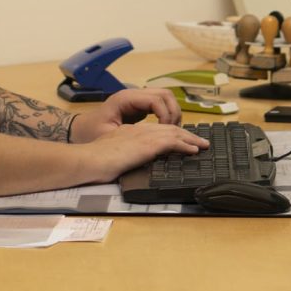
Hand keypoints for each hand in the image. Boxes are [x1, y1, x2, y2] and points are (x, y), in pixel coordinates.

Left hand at [69, 87, 181, 142]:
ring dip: (172, 112)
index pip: (156, 99)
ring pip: (166, 98)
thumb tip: (151, 139)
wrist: (79, 130)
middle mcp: (133, 94)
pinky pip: (160, 105)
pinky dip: (167, 114)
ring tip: (172, 131)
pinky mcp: (139, 105)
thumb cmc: (90, 132)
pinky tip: (165, 129)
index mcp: (126, 98)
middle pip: (165, 94)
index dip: (166, 115)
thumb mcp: (107, 135)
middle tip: (173, 131)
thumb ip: (129, 135)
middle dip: (173, 112)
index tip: (165, 131)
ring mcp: (137, 98)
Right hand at [75, 121, 209, 183]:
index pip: (156, 130)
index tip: (182, 140)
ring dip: (190, 139)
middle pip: (168, 129)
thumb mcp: (111, 154)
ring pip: (174, 133)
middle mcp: (139, 131)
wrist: (88, 159)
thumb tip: (130, 162)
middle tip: (199, 141)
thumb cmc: (94, 161)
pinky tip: (194, 150)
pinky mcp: (147, 145)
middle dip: (185, 134)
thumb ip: (123, 155)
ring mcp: (144, 136)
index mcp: (130, 132)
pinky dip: (185, 144)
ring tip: (202, 145)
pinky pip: (172, 141)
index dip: (171, 134)